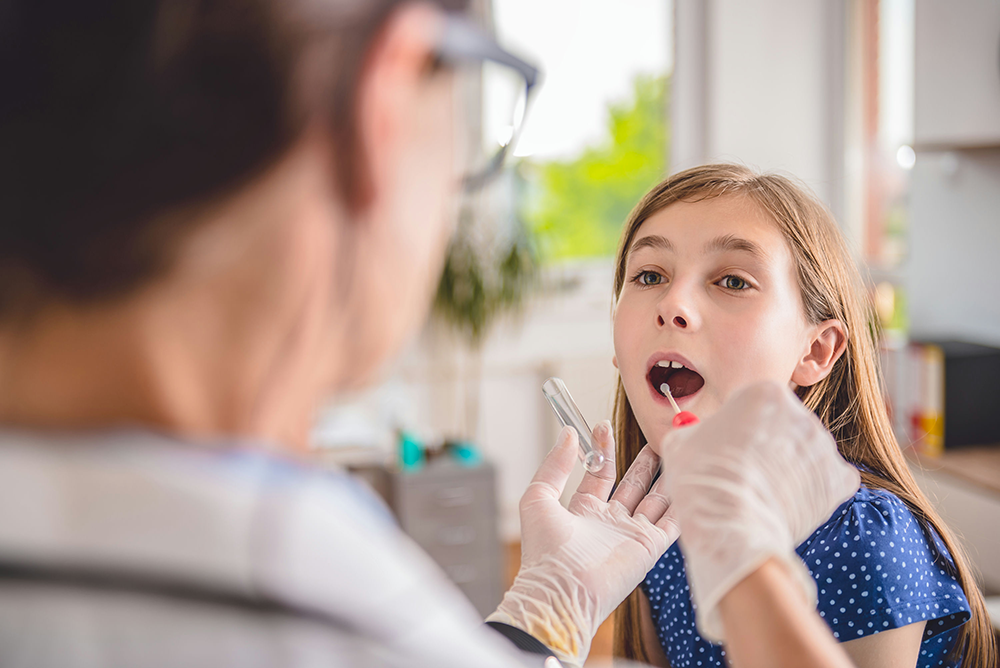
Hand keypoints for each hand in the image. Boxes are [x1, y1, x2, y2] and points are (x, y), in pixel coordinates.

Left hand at [487, 421, 678, 666]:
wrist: (561, 590)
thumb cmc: (544, 551)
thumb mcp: (538, 497)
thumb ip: (555, 465)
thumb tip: (569, 433)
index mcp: (583, 510)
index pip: (600, 472)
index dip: (604, 448)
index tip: (605, 425)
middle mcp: (610, 521)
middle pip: (633, 484)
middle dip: (645, 461)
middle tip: (658, 437)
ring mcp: (631, 534)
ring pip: (656, 499)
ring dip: (667, 476)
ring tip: (679, 450)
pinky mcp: (649, 547)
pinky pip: (672, 520)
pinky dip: (683, 501)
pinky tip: (691, 479)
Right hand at [652, 381, 859, 642]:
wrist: (730, 526)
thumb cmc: (702, 480)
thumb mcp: (682, 442)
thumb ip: (697, 430)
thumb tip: (698, 435)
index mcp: (764, 393)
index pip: (755, 403)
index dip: (740, 427)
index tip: (730, 446)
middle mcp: (802, 413)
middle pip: (784, 425)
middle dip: (769, 445)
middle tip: (746, 472)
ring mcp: (824, 447)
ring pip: (805, 453)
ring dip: (789, 468)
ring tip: (763, 492)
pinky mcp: (840, 480)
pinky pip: (828, 480)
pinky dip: (812, 490)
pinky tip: (788, 502)